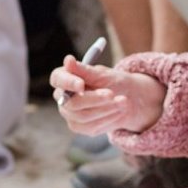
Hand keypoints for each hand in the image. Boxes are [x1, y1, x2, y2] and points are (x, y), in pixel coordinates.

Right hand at [49, 58, 163, 136]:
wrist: (129, 100)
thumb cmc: (114, 82)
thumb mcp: (103, 74)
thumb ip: (84, 71)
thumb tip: (68, 61)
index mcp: (65, 77)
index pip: (57, 79)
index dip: (67, 82)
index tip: (81, 84)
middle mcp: (63, 96)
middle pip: (71, 102)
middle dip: (94, 99)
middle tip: (112, 94)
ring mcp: (69, 113)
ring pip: (82, 116)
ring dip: (106, 108)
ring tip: (122, 100)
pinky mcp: (79, 126)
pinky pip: (90, 126)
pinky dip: (107, 118)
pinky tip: (118, 111)